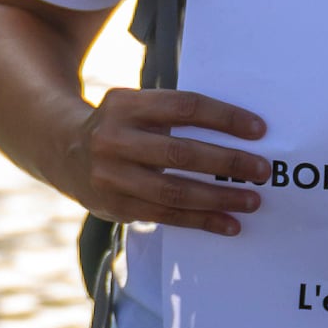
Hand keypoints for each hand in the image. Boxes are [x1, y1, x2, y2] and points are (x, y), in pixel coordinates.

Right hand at [71, 85, 265, 233]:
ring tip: (252, 200)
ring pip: (174, 190)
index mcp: (125, 103)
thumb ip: (173, 114)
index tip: (258, 130)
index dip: (224, 117)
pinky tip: (229, 224)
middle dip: (227, 162)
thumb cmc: (122, 127)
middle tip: (262, 170)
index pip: (184, 107)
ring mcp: (111, 175)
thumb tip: (239, 132)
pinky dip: (202, 221)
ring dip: (219, 197)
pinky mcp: (116, 205)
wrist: (65, 152)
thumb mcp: (136, 107)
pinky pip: (166, 215)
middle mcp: (113, 138)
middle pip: (180, 151)